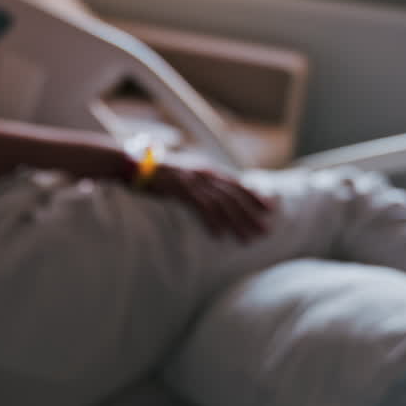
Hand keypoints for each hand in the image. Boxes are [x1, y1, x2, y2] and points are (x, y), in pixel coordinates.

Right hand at [146, 161, 273, 241]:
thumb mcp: (188, 174)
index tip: (270, 209)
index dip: (255, 197)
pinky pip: (201, 207)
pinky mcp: (181, 190)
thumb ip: (205, 182)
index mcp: (209, 170)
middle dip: (252, 215)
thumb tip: (219, 195)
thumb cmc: (161, 173)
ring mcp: (193, 181)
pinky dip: (212, 222)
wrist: (136, 166)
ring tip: (247, 239)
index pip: (238, 184)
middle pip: (234, 197)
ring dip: (237, 223)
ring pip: (222, 204)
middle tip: (265, 232)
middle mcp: (205, 174)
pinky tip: (219, 235)